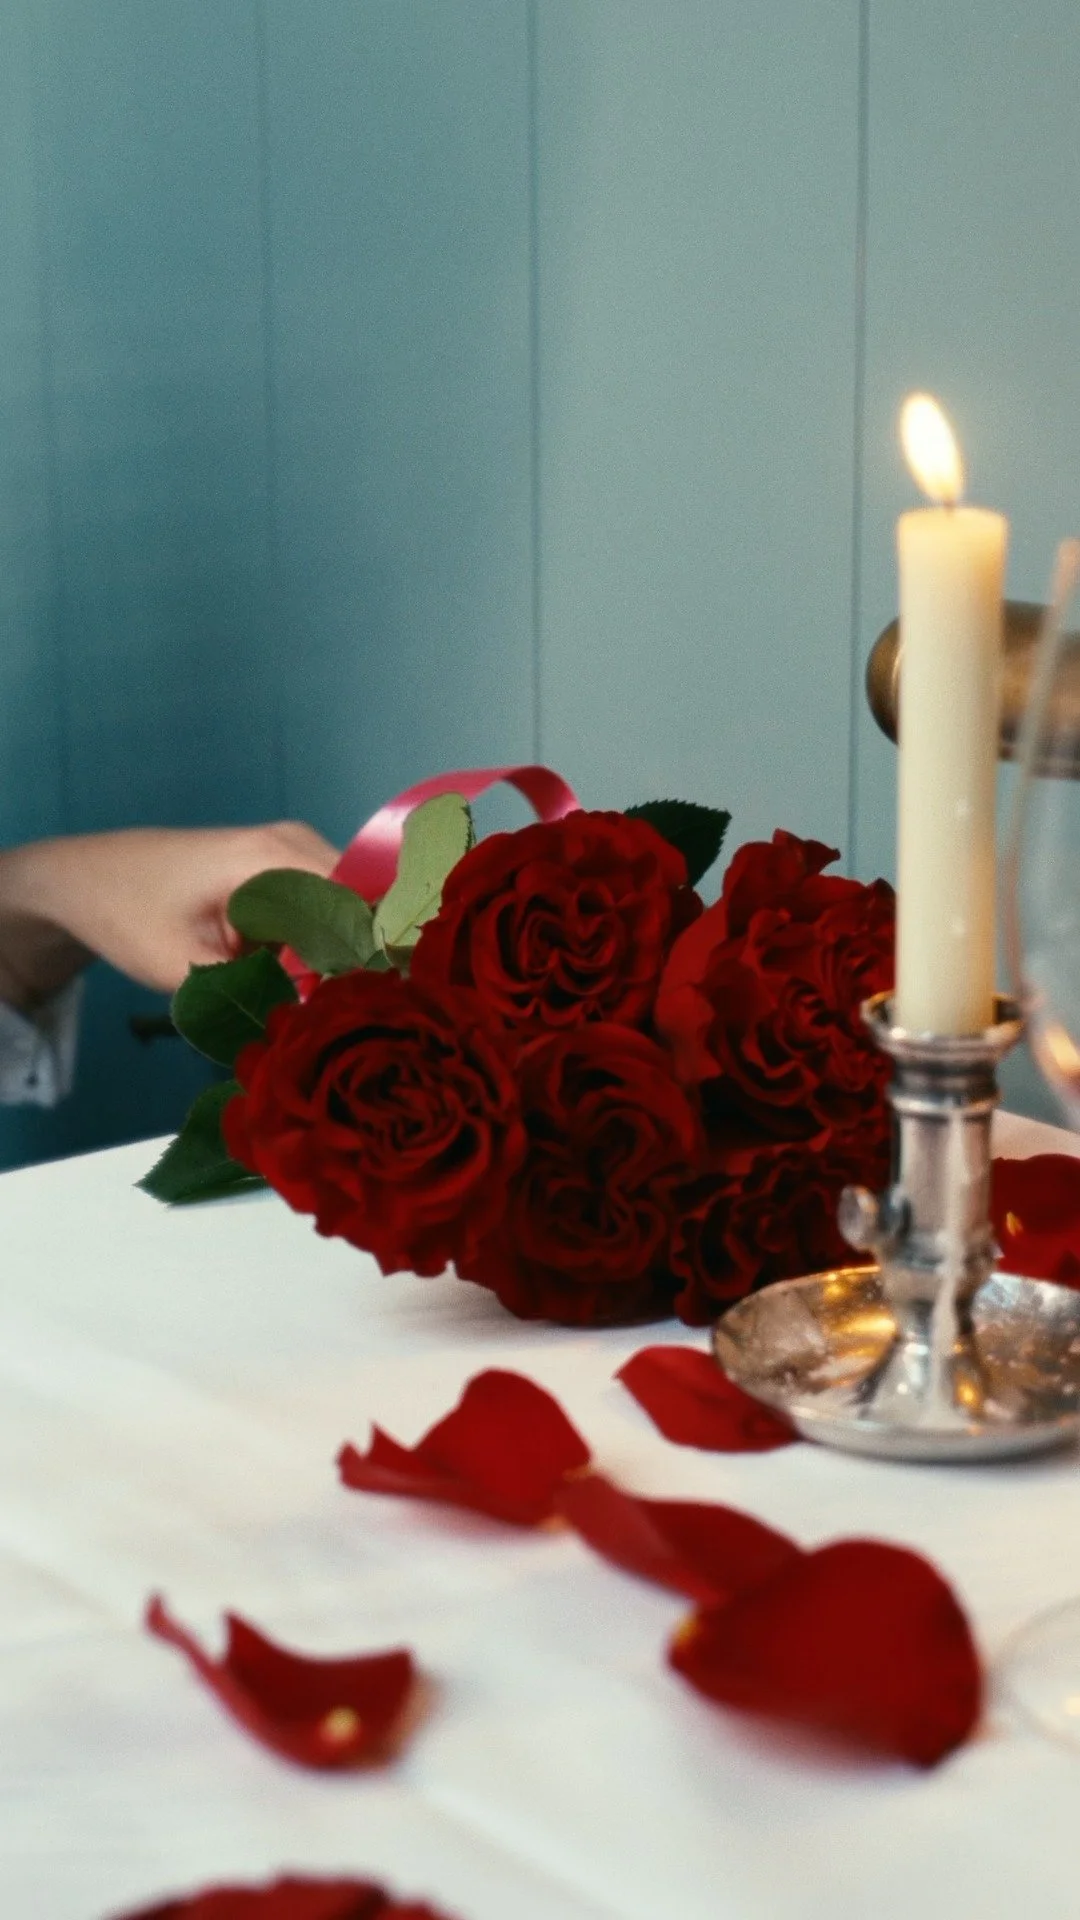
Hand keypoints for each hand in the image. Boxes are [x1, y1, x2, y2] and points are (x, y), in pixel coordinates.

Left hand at [0, 822, 340, 1008]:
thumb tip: (319, 1016)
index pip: (362, 904)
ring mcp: (289, 851)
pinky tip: (298, 980)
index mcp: (275, 857)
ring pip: (343, 911)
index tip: (366, 1006)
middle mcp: (294, 843)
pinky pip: (320, 909)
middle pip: (361, 907)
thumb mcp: (184, 967)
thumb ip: (255, 990)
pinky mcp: (278, 868)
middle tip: (342, 1014)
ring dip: (335, 954)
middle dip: (357, 959)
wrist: (83, 878)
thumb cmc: (125, 913)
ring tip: (320, 1001)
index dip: (373, 957)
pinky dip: (315, 944)